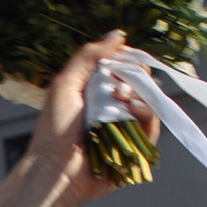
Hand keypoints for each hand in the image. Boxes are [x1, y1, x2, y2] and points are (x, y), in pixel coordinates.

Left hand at [19, 31, 153, 206]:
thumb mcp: (66, 84)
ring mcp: (126, 127)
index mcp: (97, 91)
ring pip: (150, 100)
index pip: (124, 66)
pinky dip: (147, 113)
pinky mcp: (136, 147)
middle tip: (116, 86)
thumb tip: (118, 35)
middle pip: (140, 81)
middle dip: (133, 76)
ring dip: (139, 94)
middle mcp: (114, 107)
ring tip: (121, 99)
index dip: (127, 60)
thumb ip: (89, 56)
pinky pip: (153, 125)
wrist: (55, 171)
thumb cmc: (53, 130)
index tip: (122, 58)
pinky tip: (132, 110)